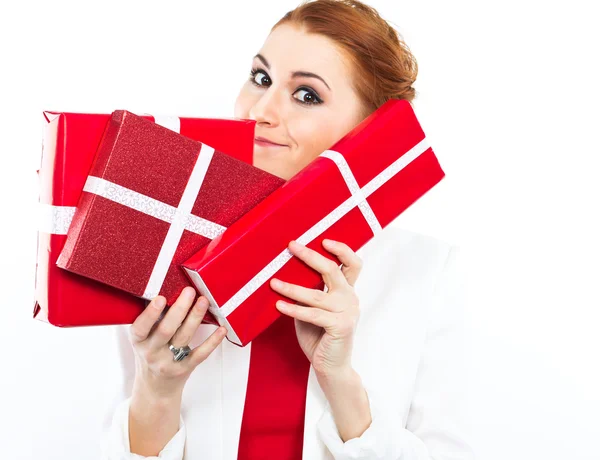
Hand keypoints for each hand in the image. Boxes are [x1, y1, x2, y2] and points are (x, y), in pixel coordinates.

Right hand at [128, 286, 226, 399]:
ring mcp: (169, 362)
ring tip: (203, 301)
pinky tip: (221, 329)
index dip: (150, 313)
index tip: (161, 298)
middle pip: (166, 330)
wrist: (155, 388)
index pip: (141, 327)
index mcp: (139, 341)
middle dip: (179, 309)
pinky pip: (200, 354)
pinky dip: (212, 341)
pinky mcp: (185, 368)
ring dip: (195, 317)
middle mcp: (152, 352)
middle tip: (189, 291)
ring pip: (183, 337)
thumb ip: (152, 319)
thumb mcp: (143, 338)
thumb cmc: (151, 354)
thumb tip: (168, 286)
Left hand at [270, 239, 362, 376]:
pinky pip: (313, 314)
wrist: (330, 366)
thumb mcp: (313, 308)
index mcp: (346, 291)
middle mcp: (350, 298)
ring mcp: (347, 312)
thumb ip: (309, 291)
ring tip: (274, 282)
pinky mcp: (340, 327)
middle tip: (291, 247)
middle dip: (310, 256)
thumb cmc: (319, 335)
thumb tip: (285, 271)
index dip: (341, 249)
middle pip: (332, 270)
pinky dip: (294, 309)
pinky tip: (280, 305)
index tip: (322, 239)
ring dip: (292, 287)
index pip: (353, 264)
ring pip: (316, 294)